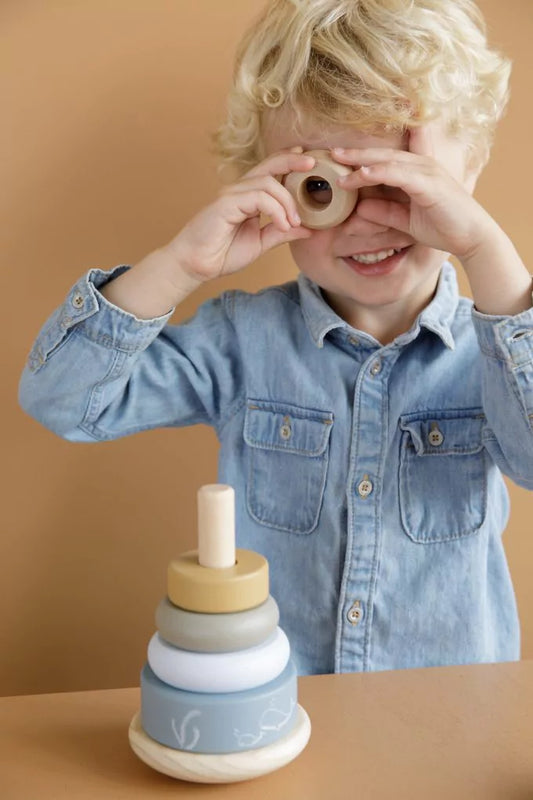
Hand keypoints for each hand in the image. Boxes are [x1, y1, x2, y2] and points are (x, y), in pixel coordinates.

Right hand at [166, 149, 313, 282]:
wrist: (198, 265)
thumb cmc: (223, 253)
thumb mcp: (261, 242)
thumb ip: (282, 233)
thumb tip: (308, 229)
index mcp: (248, 196)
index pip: (270, 170)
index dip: (289, 161)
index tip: (308, 162)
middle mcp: (239, 190)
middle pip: (270, 165)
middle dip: (292, 162)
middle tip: (312, 167)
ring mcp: (231, 194)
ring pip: (268, 184)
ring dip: (287, 203)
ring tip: (293, 223)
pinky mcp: (226, 203)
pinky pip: (259, 198)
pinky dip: (276, 211)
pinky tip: (283, 224)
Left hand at [332, 125, 494, 259]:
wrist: (471, 238)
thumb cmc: (442, 227)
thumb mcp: (405, 222)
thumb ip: (384, 214)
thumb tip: (359, 211)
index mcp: (415, 172)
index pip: (384, 160)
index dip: (361, 157)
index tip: (337, 158)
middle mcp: (421, 166)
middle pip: (381, 155)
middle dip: (355, 154)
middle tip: (330, 152)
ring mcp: (426, 172)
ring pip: (388, 161)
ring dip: (362, 161)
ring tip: (339, 160)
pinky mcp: (430, 184)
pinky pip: (400, 174)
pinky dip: (380, 172)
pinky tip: (362, 174)